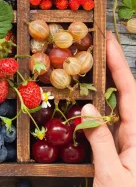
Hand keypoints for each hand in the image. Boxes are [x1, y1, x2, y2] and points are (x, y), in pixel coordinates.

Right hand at [82, 31, 135, 185]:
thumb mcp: (111, 175)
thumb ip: (100, 140)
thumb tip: (86, 108)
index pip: (129, 92)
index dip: (118, 65)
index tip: (107, 43)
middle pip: (126, 94)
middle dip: (112, 69)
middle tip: (93, 49)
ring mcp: (131, 142)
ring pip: (117, 108)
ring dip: (104, 87)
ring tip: (86, 69)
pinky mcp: (123, 151)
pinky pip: (111, 124)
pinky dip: (98, 109)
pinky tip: (86, 104)